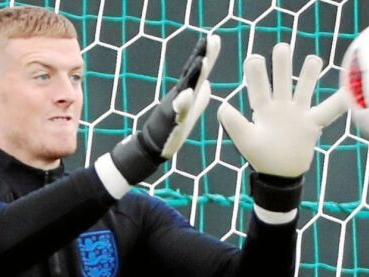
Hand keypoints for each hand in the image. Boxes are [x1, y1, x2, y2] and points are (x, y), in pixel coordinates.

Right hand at [110, 35, 220, 184]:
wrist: (154, 145)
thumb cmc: (172, 128)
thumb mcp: (190, 111)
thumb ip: (200, 98)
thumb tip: (207, 84)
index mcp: (187, 93)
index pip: (199, 72)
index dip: (207, 55)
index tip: (214, 38)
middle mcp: (179, 95)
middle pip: (192, 73)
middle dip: (201, 56)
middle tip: (209, 40)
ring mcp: (173, 107)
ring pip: (185, 88)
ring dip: (193, 75)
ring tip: (202, 61)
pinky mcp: (169, 121)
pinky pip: (176, 112)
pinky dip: (181, 103)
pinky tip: (187, 94)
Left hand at [217, 43, 346, 177]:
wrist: (280, 174)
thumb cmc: (261, 156)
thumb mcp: (245, 140)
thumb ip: (233, 123)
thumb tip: (223, 106)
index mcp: (262, 109)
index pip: (258, 87)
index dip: (255, 73)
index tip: (254, 58)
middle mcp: (280, 106)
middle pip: (281, 80)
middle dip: (282, 65)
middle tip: (282, 48)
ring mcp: (298, 113)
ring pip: (304, 88)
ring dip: (308, 74)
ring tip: (313, 59)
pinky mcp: (312, 123)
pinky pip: (329, 110)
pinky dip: (340, 102)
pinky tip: (350, 91)